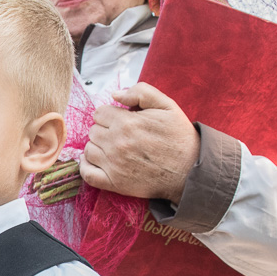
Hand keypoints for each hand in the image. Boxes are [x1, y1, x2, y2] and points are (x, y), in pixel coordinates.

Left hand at [80, 82, 199, 203]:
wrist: (190, 170)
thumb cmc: (179, 137)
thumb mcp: (167, 105)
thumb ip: (141, 92)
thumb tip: (115, 94)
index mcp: (127, 123)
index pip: (99, 113)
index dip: (109, 115)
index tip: (120, 120)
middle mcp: (117, 143)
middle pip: (93, 130)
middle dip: (104, 130)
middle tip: (121, 135)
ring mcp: (114, 164)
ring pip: (88, 149)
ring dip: (97, 147)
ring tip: (113, 148)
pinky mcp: (114, 183)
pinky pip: (87, 174)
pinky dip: (86, 166)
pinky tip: (95, 161)